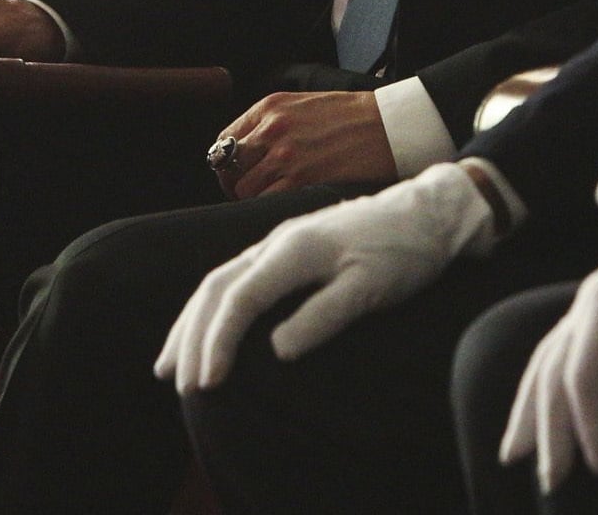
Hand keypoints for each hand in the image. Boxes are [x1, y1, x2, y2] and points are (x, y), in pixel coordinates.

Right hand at [157, 163, 502, 392]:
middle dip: (192, 338)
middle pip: (216, 289)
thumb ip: (324, 316)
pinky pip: (235, 279)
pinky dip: (211, 308)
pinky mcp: (286, 250)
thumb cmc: (404, 252)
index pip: (240, 299)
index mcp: (294, 250)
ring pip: (218, 281)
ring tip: (169, 365)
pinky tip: (206, 328)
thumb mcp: (372, 289)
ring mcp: (278, 243)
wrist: (428, 213)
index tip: (208, 385)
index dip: (218, 343)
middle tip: (179, 385)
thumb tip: (277, 351)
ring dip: (191, 324)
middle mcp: (276, 242)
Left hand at [209, 92, 395, 199]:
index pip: (225, 139)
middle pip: (230, 166)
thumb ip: (273, 122)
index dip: (226, 161)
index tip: (235, 172)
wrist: (387, 124)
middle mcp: (272, 128)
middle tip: (249, 192)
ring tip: (269, 199)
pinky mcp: (302, 178)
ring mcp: (285, 154)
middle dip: (235, 183)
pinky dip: (269, 206)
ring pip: (244, 188)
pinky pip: (266, 200)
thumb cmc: (352, 115)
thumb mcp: (303, 103)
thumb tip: (250, 149)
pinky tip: (282, 204)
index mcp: (270, 107)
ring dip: (252, 198)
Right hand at [501, 201, 597, 489]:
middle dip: (546, 429)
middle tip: (548, 482)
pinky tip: (541, 402)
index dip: (586, 427)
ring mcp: (593, 301)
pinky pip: (562, 349)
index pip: (581, 378)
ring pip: (547, 359)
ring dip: (531, 408)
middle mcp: (589, 301)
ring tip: (514, 452)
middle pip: (552, 371)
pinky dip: (547, 383)